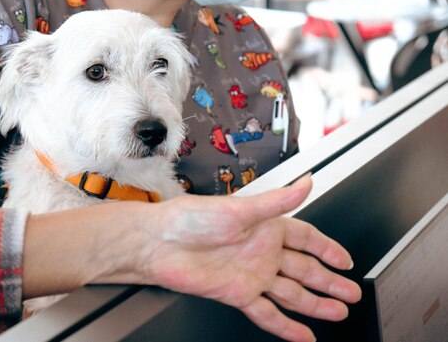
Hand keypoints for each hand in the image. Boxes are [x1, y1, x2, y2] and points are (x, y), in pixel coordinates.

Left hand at [141, 174, 360, 341]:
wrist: (159, 244)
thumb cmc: (190, 218)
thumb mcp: (240, 208)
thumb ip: (277, 200)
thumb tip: (306, 182)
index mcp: (265, 226)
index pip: (306, 239)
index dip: (327, 249)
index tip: (345, 260)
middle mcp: (260, 251)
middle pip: (305, 269)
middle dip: (329, 280)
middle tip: (351, 291)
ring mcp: (251, 274)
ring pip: (292, 293)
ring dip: (315, 304)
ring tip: (338, 312)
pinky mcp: (238, 294)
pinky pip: (268, 313)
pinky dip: (286, 326)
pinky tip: (303, 335)